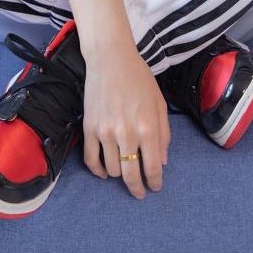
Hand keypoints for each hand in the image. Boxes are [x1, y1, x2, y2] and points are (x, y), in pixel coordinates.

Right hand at [82, 41, 170, 199]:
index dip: (155, 182)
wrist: (110, 59)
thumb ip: (164, 134)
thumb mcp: (159, 103)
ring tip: (125, 170)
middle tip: (140, 192)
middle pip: (131, 175)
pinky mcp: (89, 129)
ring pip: (112, 170)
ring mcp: (105, 132)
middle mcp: (126, 133)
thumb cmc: (139, 79)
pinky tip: (105, 172)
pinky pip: (91, 160)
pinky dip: (98, 171)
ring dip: (120, 175)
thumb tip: (162, 162)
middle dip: (137, 188)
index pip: (152, 168)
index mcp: (147, 127)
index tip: (155, 187)